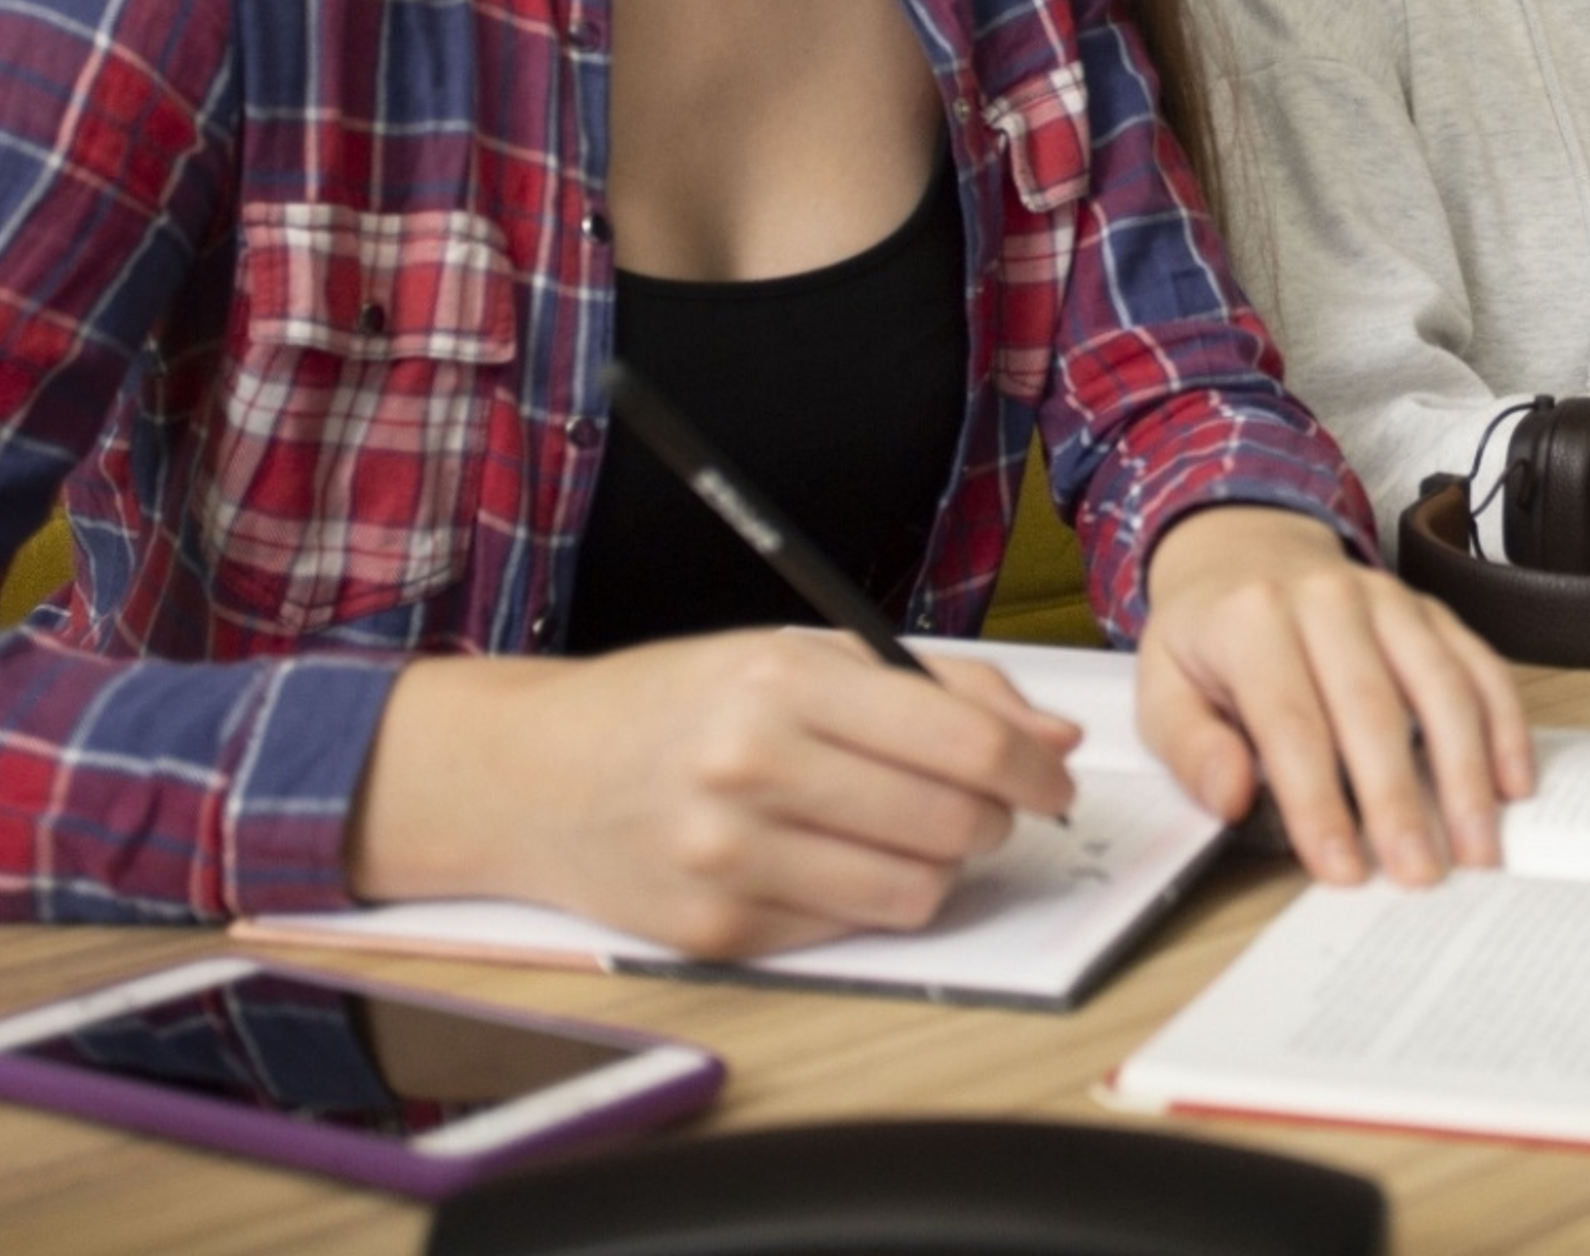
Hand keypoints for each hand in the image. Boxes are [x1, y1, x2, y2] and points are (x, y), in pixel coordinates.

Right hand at [349, 630, 1082, 958]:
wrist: (535, 774)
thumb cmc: (679, 704)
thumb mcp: (801, 657)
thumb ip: (938, 687)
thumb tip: (1051, 738)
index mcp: (785, 686)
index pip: (965, 742)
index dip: (1034, 769)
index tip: (1054, 778)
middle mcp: (754, 770)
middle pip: (952, 823)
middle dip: (993, 818)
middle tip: (979, 803)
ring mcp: (730, 860)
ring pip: (915, 891)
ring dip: (938, 867)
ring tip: (906, 831)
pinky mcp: (717, 932)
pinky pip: (852, 929)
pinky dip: (867, 900)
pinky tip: (832, 860)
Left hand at [1134, 505, 1534, 886]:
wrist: (1246, 551)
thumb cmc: (1208, 638)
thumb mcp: (1161, 688)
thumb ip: (1191, 747)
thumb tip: (1230, 797)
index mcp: (1252, 621)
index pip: (1291, 723)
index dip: (1318, 802)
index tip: (1341, 867)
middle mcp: (1328, 600)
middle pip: (1373, 708)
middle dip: (1399, 800)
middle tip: (1419, 873)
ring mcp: (1389, 599)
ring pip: (1440, 685)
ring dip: (1466, 772)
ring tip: (1476, 846)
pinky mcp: (1431, 610)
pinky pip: (1479, 664)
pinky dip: (1504, 724)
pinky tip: (1513, 782)